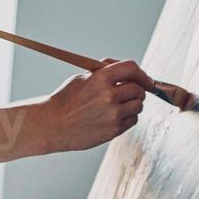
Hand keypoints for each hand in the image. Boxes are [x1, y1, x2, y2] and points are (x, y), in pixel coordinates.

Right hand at [39, 58, 153, 152]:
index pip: (132, 68)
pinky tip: (113, 117)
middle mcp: (109, 95)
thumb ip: (104, 72)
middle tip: (129, 93)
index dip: (142, 73)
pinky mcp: (114, 130)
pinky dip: (127, 117)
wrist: (53, 124)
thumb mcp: (82, 78)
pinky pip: (133, 120)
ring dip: (133, 104)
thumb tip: (125, 69)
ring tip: (118, 106)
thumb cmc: (66, 100)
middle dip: (137, 90)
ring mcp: (113, 114)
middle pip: (139, 89)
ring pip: (138, 105)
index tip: (145, 79)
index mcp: (100, 78)